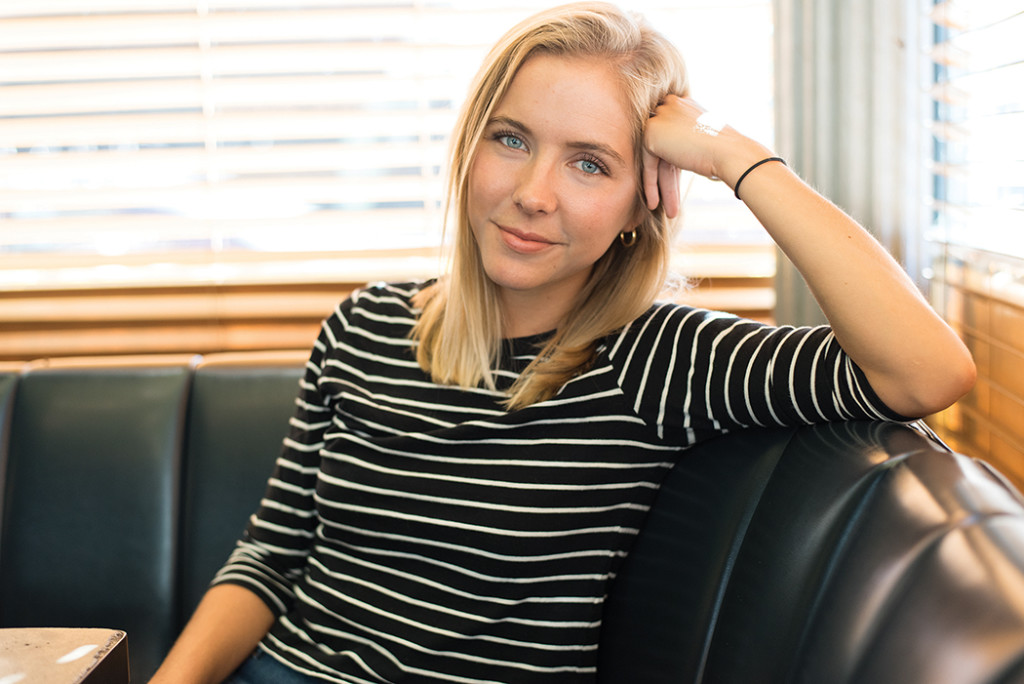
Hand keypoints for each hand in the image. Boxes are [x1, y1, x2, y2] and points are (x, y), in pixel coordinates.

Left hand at [641, 95, 771, 214]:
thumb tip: (672, 158)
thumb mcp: (704, 139)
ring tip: (666, 210)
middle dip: (667, 178)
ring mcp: (660, 117)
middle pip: (664, 148)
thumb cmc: (727, 150)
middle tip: (669, 201)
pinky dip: (650, 184)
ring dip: (660, 185)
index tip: (675, 185)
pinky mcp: (651, 132)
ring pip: (656, 158)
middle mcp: (670, 105)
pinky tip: (653, 203)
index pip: (672, 136)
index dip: (672, 164)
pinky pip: (648, 163)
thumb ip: (686, 140)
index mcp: (684, 103)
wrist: (730, 152)